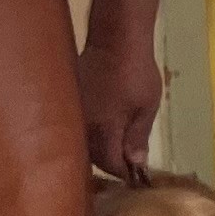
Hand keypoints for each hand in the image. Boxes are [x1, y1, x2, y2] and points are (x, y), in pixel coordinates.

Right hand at [79, 19, 165, 179]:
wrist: (113, 40)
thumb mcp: (146, 107)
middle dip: (109, 164)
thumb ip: (138, 137)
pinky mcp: (68, 103)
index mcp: (102, 131)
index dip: (125, 173)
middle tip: (127, 165)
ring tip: (115, 150)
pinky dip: (88, 134)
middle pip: (92, 157)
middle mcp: (81, 127)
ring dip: (97, 149)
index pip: (110, 164)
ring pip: (83, 143)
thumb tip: (136, 165)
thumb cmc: (136, 73)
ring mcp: (72, 114)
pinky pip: (76, 127)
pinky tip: (100, 131)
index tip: (137, 176)